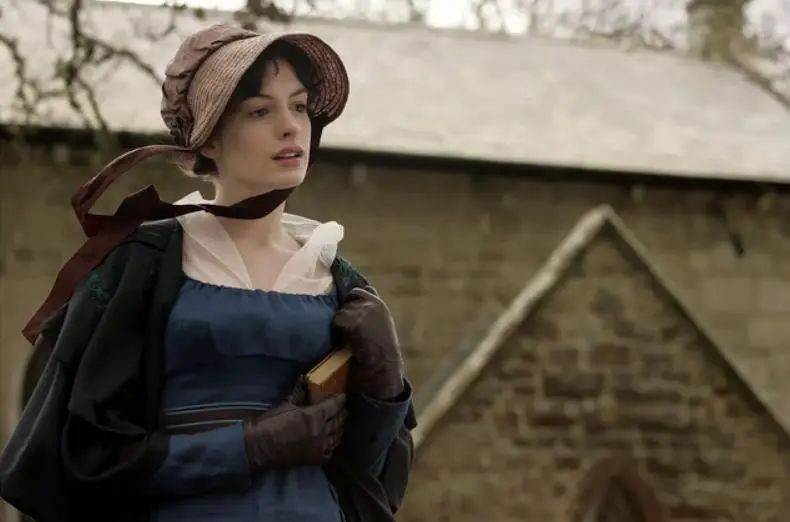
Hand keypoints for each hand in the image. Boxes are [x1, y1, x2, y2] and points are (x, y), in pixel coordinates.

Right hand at [242, 377, 347, 469]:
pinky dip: (332, 446)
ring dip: (339, 429)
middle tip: (343, 409)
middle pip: (338, 421)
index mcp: (315, 415)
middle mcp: (322, 431)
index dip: (340, 400)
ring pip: (337, 436)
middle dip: (342, 414)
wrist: (259, 447)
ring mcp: (320, 447)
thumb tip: (304, 378)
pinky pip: (330, 452)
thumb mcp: (286, 404)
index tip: (342, 396)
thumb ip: (299, 392)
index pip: (334, 405)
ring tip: (340, 424)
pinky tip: (331, 442)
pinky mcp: (315, 460)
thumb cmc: (271, 423)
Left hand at [331, 285, 404, 400]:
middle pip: (349, 298)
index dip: (353, 298)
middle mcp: (373, 305)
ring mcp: (363, 311)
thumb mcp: (381, 326)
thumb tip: (352, 307)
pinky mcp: (354, 321)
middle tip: (346, 327)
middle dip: (345, 310)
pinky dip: (337, 330)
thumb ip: (370, 314)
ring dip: (340, 322)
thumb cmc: (381, 350)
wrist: (382, 364)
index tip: (348, 307)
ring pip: (341, 311)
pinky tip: (344, 339)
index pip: (362, 291)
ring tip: (348, 336)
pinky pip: (337, 321)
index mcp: (380, 306)